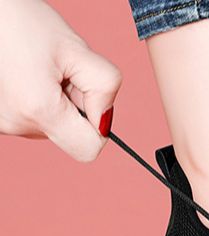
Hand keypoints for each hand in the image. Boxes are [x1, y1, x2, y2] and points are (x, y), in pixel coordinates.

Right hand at [0, 0, 121, 160]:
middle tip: (57, 72)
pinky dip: (36, 101)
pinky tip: (23, 75)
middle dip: (74, 107)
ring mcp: (2, 124)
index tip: (88, 98)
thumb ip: (104, 87)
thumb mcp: (76, 48)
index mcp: (39, 110)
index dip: (98, 127)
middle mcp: (16, 125)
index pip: (88, 150)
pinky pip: (31, 119)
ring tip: (35, 69)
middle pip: (69, 136)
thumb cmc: (20, 19)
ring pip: (51, 127)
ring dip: (54, 102)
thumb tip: (105, 120)